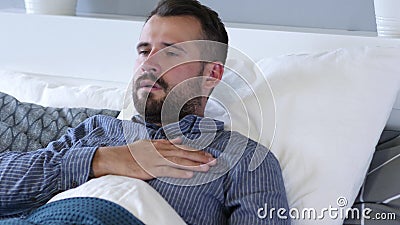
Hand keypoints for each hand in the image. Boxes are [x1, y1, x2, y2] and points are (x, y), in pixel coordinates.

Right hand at [92, 138, 215, 179]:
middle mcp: (161, 151)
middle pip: (184, 154)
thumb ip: (165, 142)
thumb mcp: (149, 143)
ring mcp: (157, 160)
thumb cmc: (132, 152)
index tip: (209, 154)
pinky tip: (190, 174)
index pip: (183, 148)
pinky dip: (180, 172)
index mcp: (162, 145)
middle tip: (214, 160)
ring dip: (194, 164)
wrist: (116, 158)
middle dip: (200, 157)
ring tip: (207, 167)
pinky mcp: (151, 169)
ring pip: (179, 162)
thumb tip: (179, 139)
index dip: (196, 151)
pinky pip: (168, 171)